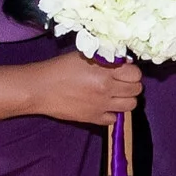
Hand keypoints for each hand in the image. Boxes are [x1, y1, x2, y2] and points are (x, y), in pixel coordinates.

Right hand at [26, 53, 142, 128]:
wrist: (40, 88)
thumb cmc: (60, 68)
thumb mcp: (86, 56)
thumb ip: (108, 60)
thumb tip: (125, 62)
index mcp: (106, 71)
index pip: (136, 74)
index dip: (132, 72)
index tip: (124, 71)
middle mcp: (107, 89)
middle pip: (136, 90)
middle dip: (131, 85)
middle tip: (121, 83)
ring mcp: (101, 105)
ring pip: (130, 105)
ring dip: (126, 99)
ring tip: (115, 95)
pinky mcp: (93, 118)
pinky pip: (114, 119)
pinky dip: (112, 113)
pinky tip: (103, 106)